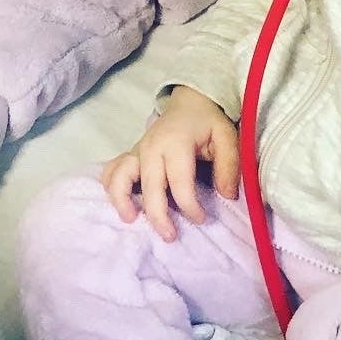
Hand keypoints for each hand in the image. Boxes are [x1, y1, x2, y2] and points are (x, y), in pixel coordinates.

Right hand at [101, 86, 239, 242]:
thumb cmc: (208, 123)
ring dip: (122, 200)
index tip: (201, 219)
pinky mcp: (130, 155)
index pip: (179, 182)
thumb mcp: (226, 137)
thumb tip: (227, 195)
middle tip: (170, 236)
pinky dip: (111, 188)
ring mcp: (137, 150)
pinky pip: (111, 171)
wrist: (189, 103)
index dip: (189, 206)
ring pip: (119, 176)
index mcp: (176, 142)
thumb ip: (228, 165)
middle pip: (149, 186)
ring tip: (131, 219)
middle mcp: (151, 147)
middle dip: (158, 215)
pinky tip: (121, 205)